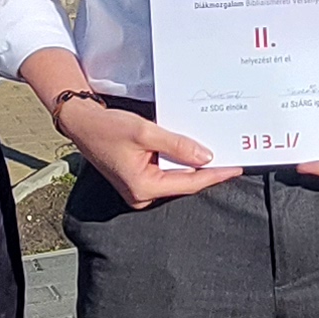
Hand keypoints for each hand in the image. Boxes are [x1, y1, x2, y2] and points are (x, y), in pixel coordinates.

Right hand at [54, 94, 237, 207]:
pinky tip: (192, 151)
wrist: (82, 122)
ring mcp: (139, 189)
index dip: (214, 175)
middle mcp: (141, 195)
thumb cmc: (107, 127)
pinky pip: (166, 173)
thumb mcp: (145, 132)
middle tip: (232, 156)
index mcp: (143, 188)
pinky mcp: (139, 180)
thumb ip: (177, 144)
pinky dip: (179, 162)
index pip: (189, 183)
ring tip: (217, 152)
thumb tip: (205, 156)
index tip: (235, 167)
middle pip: (184, 182)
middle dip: (206, 170)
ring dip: (193, 164)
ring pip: (176, 178)